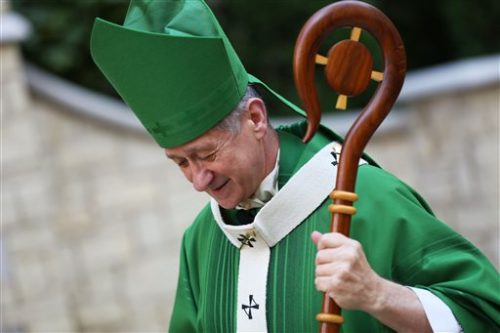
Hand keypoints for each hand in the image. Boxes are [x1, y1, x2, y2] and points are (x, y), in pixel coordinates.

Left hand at [311, 231, 432, 331]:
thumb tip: (314, 234)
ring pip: (317, 270)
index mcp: (352, 246)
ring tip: (337, 279)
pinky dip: (323, 287)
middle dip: (323, 264)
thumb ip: (331, 242)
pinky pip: (318, 282)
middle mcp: (348, 256)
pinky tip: (334, 287)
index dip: (322, 248)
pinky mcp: (336, 285)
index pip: (325, 239)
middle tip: (336, 270)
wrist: (373, 292)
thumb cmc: (359, 271)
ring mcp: (342, 271)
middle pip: (319, 256)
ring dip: (323, 277)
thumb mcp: (350, 252)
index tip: (329, 255)